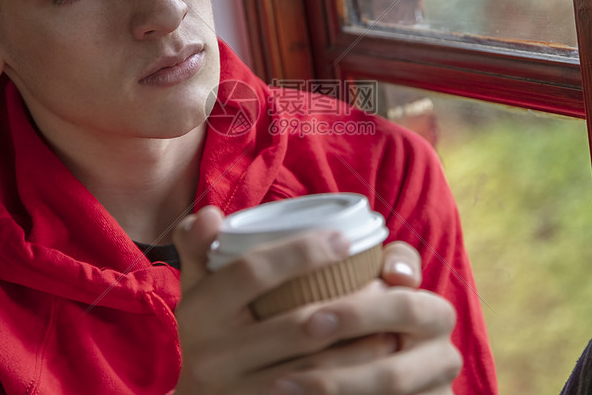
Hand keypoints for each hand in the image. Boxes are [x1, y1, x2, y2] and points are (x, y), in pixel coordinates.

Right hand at [172, 206, 461, 394]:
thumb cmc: (211, 327)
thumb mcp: (197, 285)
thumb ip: (199, 244)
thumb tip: (211, 213)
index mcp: (199, 312)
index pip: (252, 270)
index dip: (300, 252)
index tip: (344, 239)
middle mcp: (214, 355)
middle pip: (298, 324)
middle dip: (352, 306)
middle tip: (386, 290)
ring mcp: (240, 392)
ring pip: (317, 368)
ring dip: (363, 348)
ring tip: (394, 328)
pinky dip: (353, 383)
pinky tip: (378, 369)